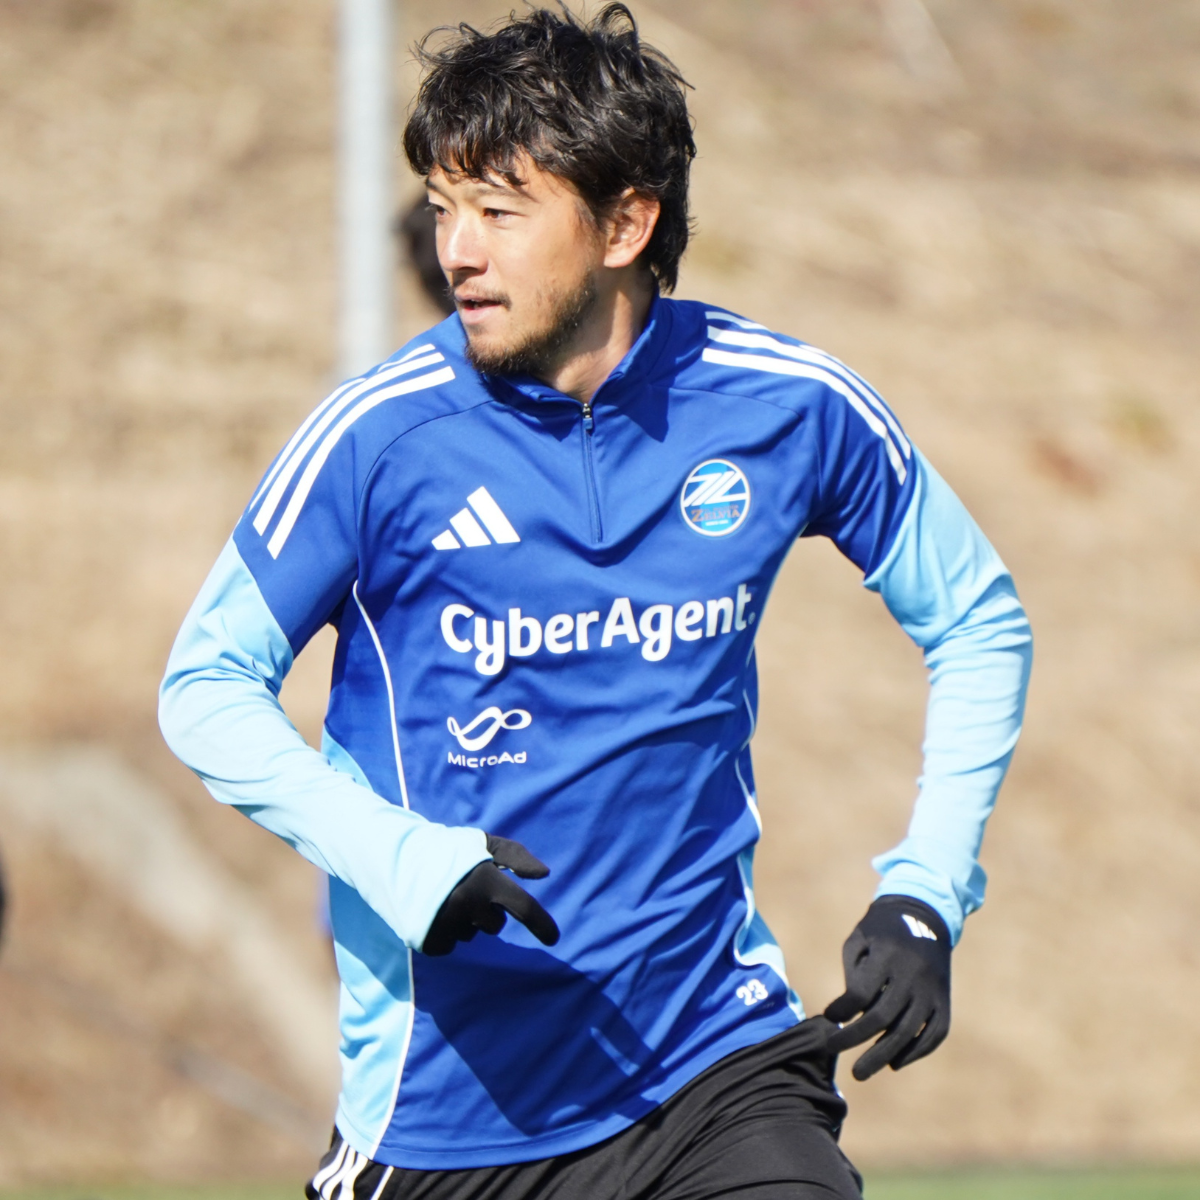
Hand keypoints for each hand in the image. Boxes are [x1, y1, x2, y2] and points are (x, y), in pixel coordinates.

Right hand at [422, 834, 559, 955]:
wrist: (395, 857)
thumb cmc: (447, 850)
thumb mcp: (482, 843)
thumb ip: (515, 856)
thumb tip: (544, 875)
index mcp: (486, 879)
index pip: (523, 907)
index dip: (542, 924)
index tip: (553, 938)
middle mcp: (469, 903)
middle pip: (495, 925)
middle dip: (486, 911)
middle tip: (466, 891)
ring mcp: (447, 923)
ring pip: (471, 935)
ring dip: (464, 922)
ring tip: (445, 898)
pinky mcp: (428, 939)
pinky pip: (450, 946)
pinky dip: (446, 933)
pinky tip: (433, 913)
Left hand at [824, 896, 950, 1079]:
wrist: (925, 916)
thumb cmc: (881, 931)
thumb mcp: (859, 939)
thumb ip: (852, 973)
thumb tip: (849, 1015)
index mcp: (887, 955)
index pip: (861, 992)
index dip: (842, 1009)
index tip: (828, 1018)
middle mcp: (913, 974)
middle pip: (883, 1016)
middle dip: (855, 1039)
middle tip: (834, 1051)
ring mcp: (932, 990)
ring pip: (908, 1031)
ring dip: (882, 1055)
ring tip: (860, 1071)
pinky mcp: (945, 1001)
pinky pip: (935, 1034)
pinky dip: (916, 1052)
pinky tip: (894, 1063)